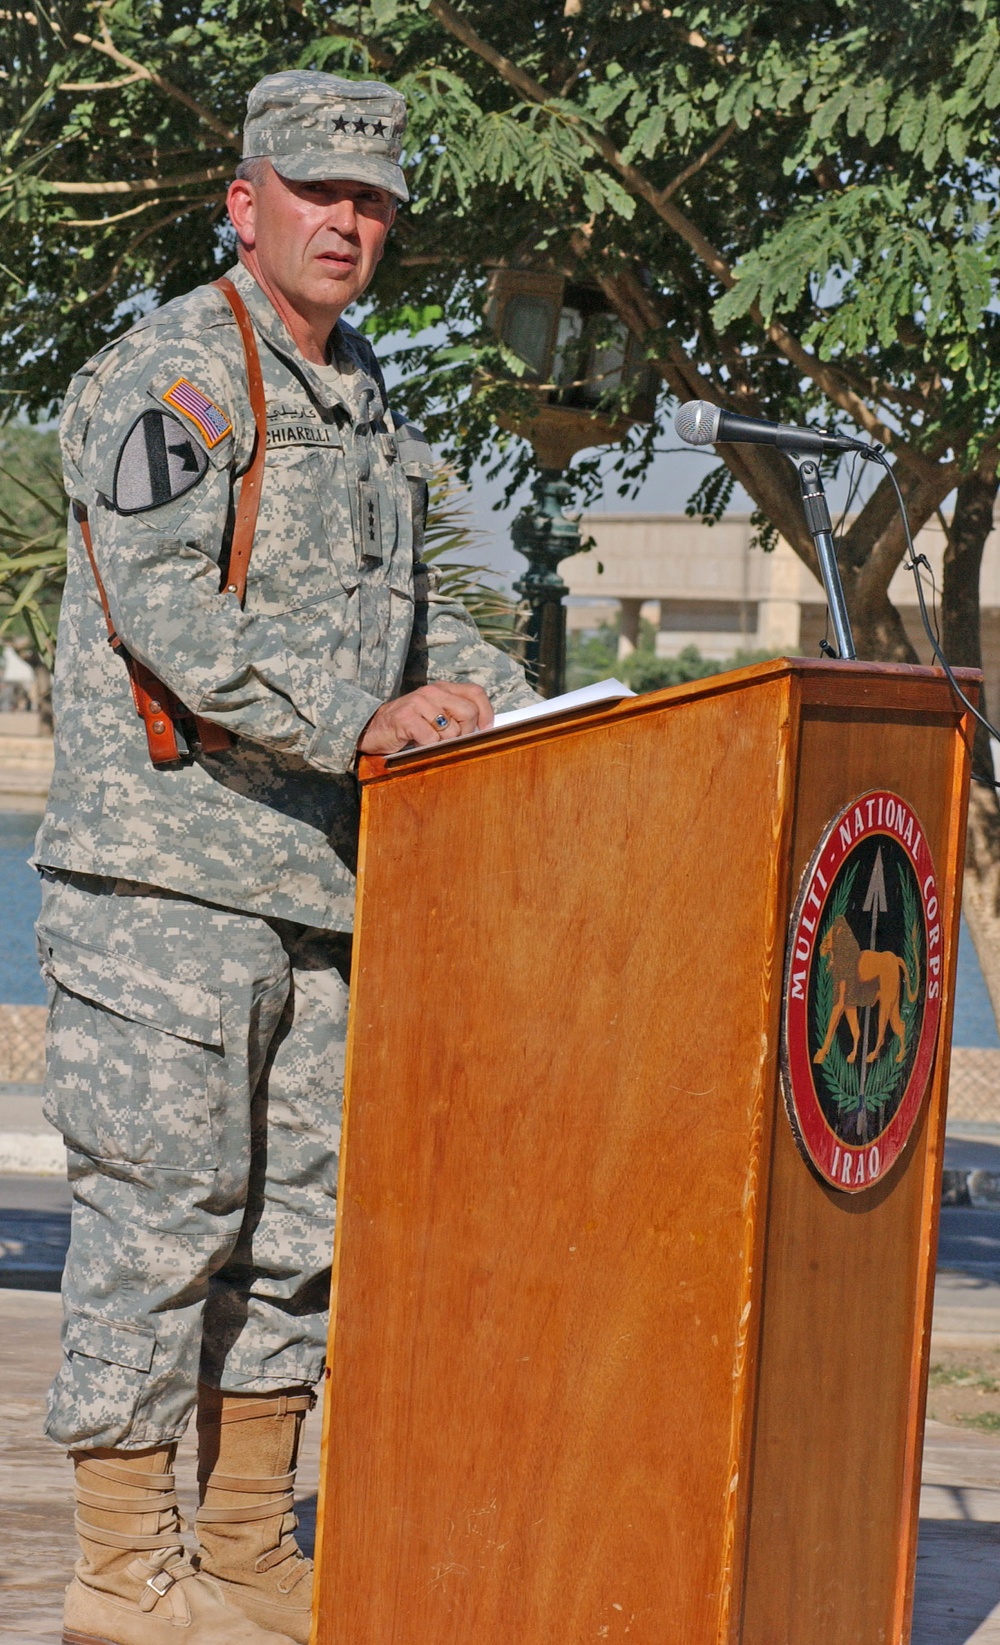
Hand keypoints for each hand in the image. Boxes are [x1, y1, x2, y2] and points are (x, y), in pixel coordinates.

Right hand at [357, 682, 493, 754]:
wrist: (373, 729)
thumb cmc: (409, 726)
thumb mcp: (434, 715)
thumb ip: (456, 715)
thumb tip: (483, 729)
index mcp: (442, 688)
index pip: (476, 693)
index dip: (486, 712)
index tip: (485, 729)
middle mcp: (432, 692)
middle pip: (468, 713)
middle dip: (465, 733)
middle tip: (450, 740)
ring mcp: (419, 703)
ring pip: (451, 731)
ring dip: (442, 742)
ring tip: (427, 739)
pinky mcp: (407, 718)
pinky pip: (431, 739)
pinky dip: (427, 747)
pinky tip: (416, 742)